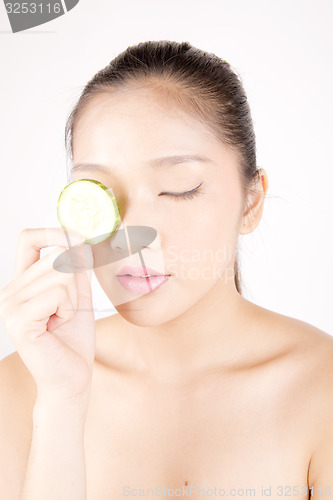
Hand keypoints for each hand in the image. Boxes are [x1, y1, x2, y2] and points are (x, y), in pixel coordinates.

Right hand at [0, 228, 95, 403]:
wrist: (73, 378)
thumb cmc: (74, 340)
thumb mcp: (78, 295)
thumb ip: (77, 268)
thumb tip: (79, 238)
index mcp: (22, 283)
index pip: (29, 239)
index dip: (54, 232)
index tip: (78, 239)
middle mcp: (10, 291)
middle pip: (56, 256)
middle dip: (75, 282)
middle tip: (65, 311)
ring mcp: (10, 305)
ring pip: (60, 273)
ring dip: (72, 299)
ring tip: (60, 320)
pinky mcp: (18, 319)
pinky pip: (57, 292)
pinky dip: (67, 309)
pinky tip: (57, 327)